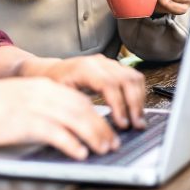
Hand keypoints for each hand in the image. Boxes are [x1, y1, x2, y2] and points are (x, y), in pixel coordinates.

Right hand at [0, 77, 119, 159]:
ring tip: (103, 150)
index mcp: (41, 85)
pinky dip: (72, 144)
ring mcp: (34, 106)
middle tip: (112, 143)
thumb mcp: (18, 100)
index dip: (96, 115)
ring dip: (93, 136)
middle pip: (82, 109)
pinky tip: (80, 153)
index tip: (106, 129)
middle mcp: (42, 92)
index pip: (78, 99)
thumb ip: (39, 106)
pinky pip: (56, 133)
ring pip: (75, 120)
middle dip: (101, 127)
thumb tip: (58, 123)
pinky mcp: (25, 122)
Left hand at [21, 54, 146, 129]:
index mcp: (84, 68)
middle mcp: (99, 62)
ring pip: (133, 77)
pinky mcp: (114, 67)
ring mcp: (108, 63)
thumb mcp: (59, 97)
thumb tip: (93, 127)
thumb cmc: (52, 84)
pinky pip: (133, 77)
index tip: (122, 124)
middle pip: (126, 79)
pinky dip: (137, 94)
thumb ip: (76, 108)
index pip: (109, 84)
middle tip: (136, 125)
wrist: (50, 71)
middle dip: (134, 104)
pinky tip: (135, 109)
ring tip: (137, 120)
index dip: (119, 105)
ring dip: (139, 100)